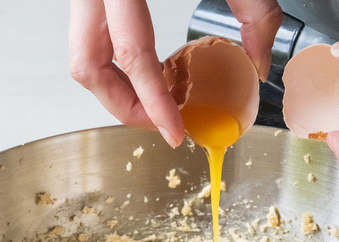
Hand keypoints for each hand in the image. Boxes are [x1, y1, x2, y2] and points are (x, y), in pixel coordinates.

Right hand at [69, 0, 281, 147]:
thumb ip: (254, 12)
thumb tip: (258, 63)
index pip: (131, 54)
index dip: (153, 104)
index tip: (176, 132)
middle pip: (86, 66)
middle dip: (123, 107)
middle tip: (162, 123)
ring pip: (80, 54)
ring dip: (114, 90)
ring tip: (156, 101)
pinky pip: (91, 33)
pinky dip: (117, 61)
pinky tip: (151, 65)